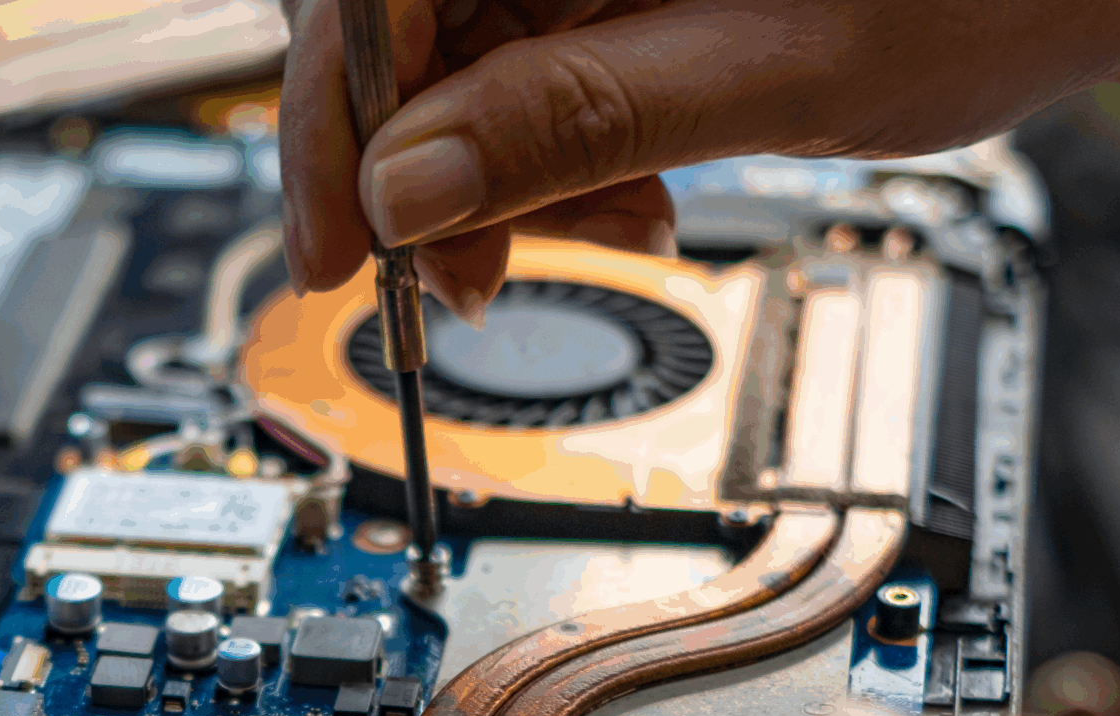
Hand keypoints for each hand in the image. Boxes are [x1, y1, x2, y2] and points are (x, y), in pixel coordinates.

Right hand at [280, 0, 1119, 319]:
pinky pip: (520, 69)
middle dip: (417, 166)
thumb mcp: (777, 69)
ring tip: (587, 238)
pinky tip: (621, 197)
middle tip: (456, 285)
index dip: (341, 115)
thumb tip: (409, 189)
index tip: (347, 240)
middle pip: (398, 23)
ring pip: (452, 60)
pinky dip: (547, 156)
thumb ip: (578, 119)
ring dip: (490, 178)